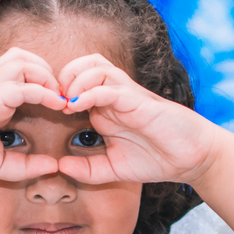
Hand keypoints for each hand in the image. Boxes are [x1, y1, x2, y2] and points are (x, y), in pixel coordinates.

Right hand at [0, 48, 67, 182]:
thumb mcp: (0, 164)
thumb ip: (27, 165)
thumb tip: (54, 166)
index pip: (26, 78)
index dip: (48, 86)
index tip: (66, 108)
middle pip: (26, 58)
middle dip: (49, 72)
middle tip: (63, 97)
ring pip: (24, 60)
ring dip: (46, 74)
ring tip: (58, 96)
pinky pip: (23, 85)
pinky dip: (43, 91)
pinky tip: (57, 105)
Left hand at [56, 54, 222, 184]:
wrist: (190, 159)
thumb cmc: (155, 159)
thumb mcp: (112, 170)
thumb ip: (87, 169)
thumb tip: (59, 166)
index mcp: (104, 108)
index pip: (74, 83)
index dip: (55, 91)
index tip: (44, 111)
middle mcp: (113, 95)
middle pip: (81, 64)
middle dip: (61, 77)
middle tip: (52, 100)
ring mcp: (126, 95)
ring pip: (94, 66)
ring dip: (74, 79)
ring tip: (65, 102)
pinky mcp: (138, 100)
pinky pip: (109, 86)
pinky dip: (89, 92)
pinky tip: (77, 106)